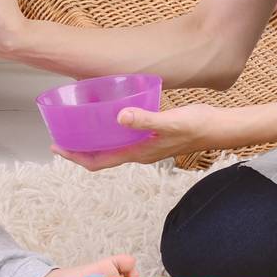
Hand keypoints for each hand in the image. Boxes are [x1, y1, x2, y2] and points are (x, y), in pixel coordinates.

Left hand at [55, 104, 227, 170]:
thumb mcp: (169, 122)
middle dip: (79, 149)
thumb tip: (119, 117)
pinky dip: (110, 131)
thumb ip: (145, 120)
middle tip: (60, 136)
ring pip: (112, 147)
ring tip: (77, 127)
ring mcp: (146, 145)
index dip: (76, 157)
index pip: (99, 161)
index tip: (57, 148)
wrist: (219, 127)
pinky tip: (108, 115)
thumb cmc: (197, 126)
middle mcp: (139, 153)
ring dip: (94, 140)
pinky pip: (124, 137)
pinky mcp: (153, 135)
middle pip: (102, 156)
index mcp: (138, 153)